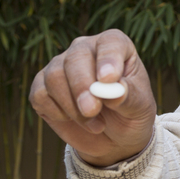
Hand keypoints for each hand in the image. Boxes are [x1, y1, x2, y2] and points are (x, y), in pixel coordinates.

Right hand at [29, 29, 156, 166]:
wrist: (115, 136)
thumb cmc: (131, 113)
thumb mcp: (139, 107)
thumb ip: (128, 96)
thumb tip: (112, 91)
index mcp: (115, 46)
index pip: (110, 42)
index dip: (108, 58)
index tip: (108, 79)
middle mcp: (85, 49)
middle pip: (75, 58)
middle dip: (82, 86)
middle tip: (92, 110)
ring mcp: (61, 66)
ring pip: (54, 77)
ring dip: (72, 106)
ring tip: (95, 123)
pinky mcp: (42, 86)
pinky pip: (40, 95)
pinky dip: (57, 113)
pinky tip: (75, 120)